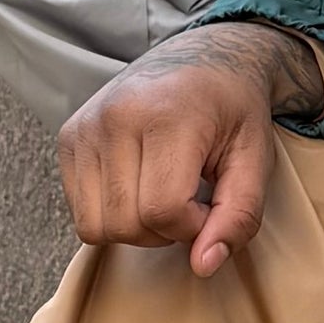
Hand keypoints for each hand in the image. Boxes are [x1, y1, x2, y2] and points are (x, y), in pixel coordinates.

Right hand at [56, 22, 323, 275]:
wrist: (202, 56)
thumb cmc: (233, 109)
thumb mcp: (255, 158)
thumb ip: (238, 215)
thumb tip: (202, 266)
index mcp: (167, 115)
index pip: (163, 210)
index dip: (192, 227)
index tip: (210, 208)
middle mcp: (115, 116)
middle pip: (125, 224)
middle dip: (164, 231)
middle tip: (190, 202)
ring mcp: (85, 126)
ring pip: (95, 226)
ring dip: (135, 228)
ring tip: (163, 196)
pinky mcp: (68, 137)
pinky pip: (80, 211)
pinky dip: (111, 214)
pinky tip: (138, 186)